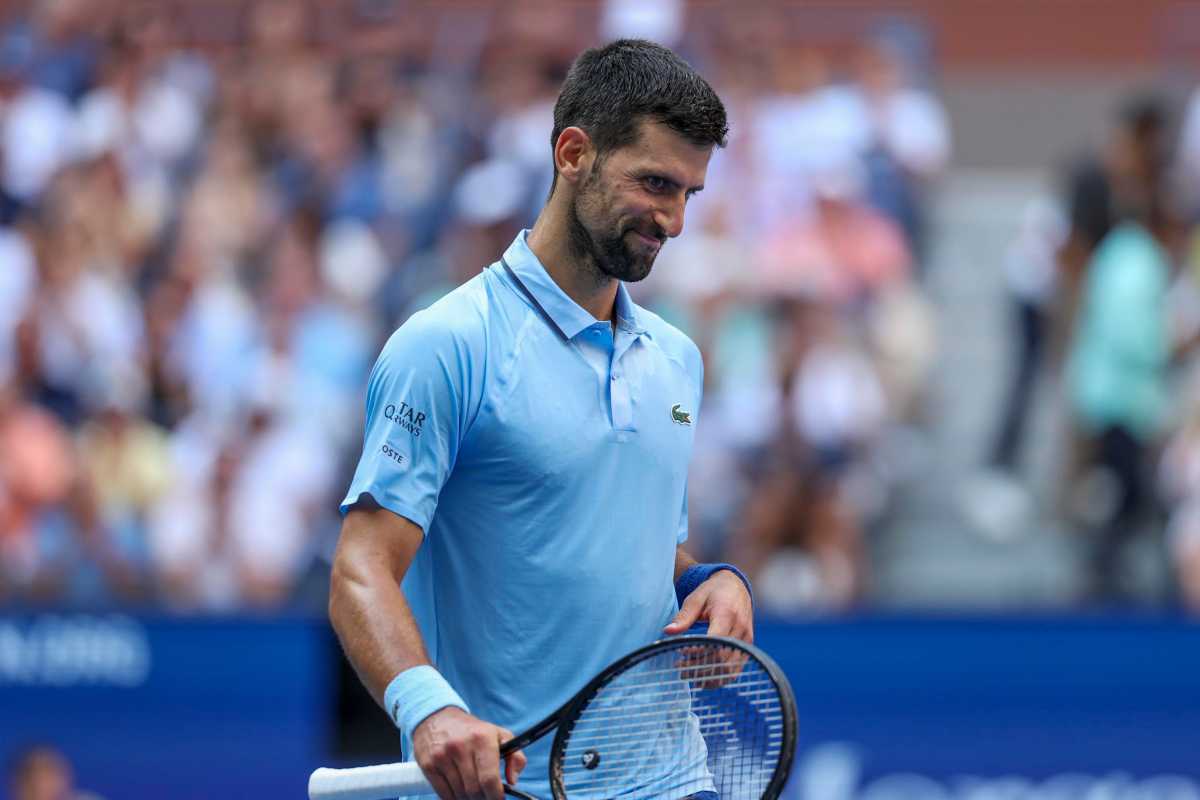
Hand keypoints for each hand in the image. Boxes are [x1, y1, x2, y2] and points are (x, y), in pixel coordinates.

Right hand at [412, 707, 525, 799]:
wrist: (437, 717)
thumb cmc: (472, 730)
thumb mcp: (498, 734)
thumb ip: (515, 756)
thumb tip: (513, 780)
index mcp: (482, 738)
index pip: (489, 779)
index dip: (496, 795)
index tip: (499, 798)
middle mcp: (460, 747)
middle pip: (474, 790)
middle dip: (483, 798)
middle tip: (487, 797)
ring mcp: (442, 756)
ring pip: (460, 794)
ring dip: (469, 799)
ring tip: (474, 792)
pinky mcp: (428, 765)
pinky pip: (444, 794)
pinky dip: (454, 798)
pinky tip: (460, 791)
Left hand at [664, 570, 753, 686]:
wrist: (735, 586)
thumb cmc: (712, 592)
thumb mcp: (695, 599)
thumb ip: (683, 617)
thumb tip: (667, 631)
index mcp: (727, 615)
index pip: (715, 642)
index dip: (697, 652)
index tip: (681, 652)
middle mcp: (740, 629)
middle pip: (721, 659)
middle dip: (698, 666)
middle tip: (679, 667)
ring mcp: (746, 640)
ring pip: (729, 669)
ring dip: (707, 676)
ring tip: (688, 675)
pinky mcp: (747, 647)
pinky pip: (735, 670)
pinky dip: (719, 677)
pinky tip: (702, 678)